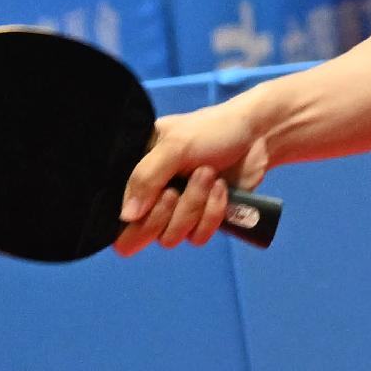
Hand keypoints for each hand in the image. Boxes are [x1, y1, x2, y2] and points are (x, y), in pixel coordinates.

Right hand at [114, 99, 272, 254]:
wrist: (256, 135)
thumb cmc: (211, 131)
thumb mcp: (175, 145)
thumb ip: (146, 178)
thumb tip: (126, 217)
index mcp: (135, 177)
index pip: (114, 218)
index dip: (134, 217)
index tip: (161, 193)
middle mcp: (149, 199)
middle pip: (135, 239)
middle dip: (164, 214)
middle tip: (178, 188)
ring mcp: (175, 213)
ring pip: (170, 238)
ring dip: (193, 206)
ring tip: (208, 175)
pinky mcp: (201, 221)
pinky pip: (197, 237)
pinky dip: (212, 213)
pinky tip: (221, 188)